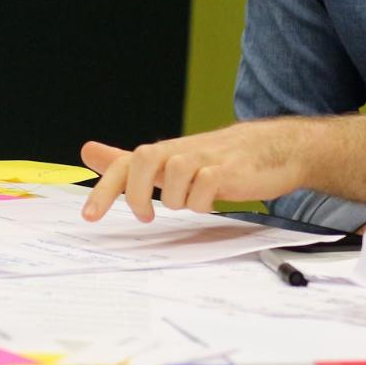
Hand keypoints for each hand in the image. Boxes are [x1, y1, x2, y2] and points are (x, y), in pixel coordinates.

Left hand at [79, 118, 320, 222]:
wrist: (276, 148)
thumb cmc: (221, 159)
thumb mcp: (171, 161)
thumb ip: (130, 162)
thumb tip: (89, 152)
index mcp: (166, 153)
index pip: (126, 163)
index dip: (104, 189)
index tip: (90, 216)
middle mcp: (181, 152)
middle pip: (144, 158)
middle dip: (137, 193)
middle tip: (146, 216)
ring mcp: (205, 158)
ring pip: (175, 174)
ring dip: (178, 199)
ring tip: (193, 202)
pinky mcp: (229, 169)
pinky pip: (206, 183)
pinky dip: (203, 201)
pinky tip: (212, 201)